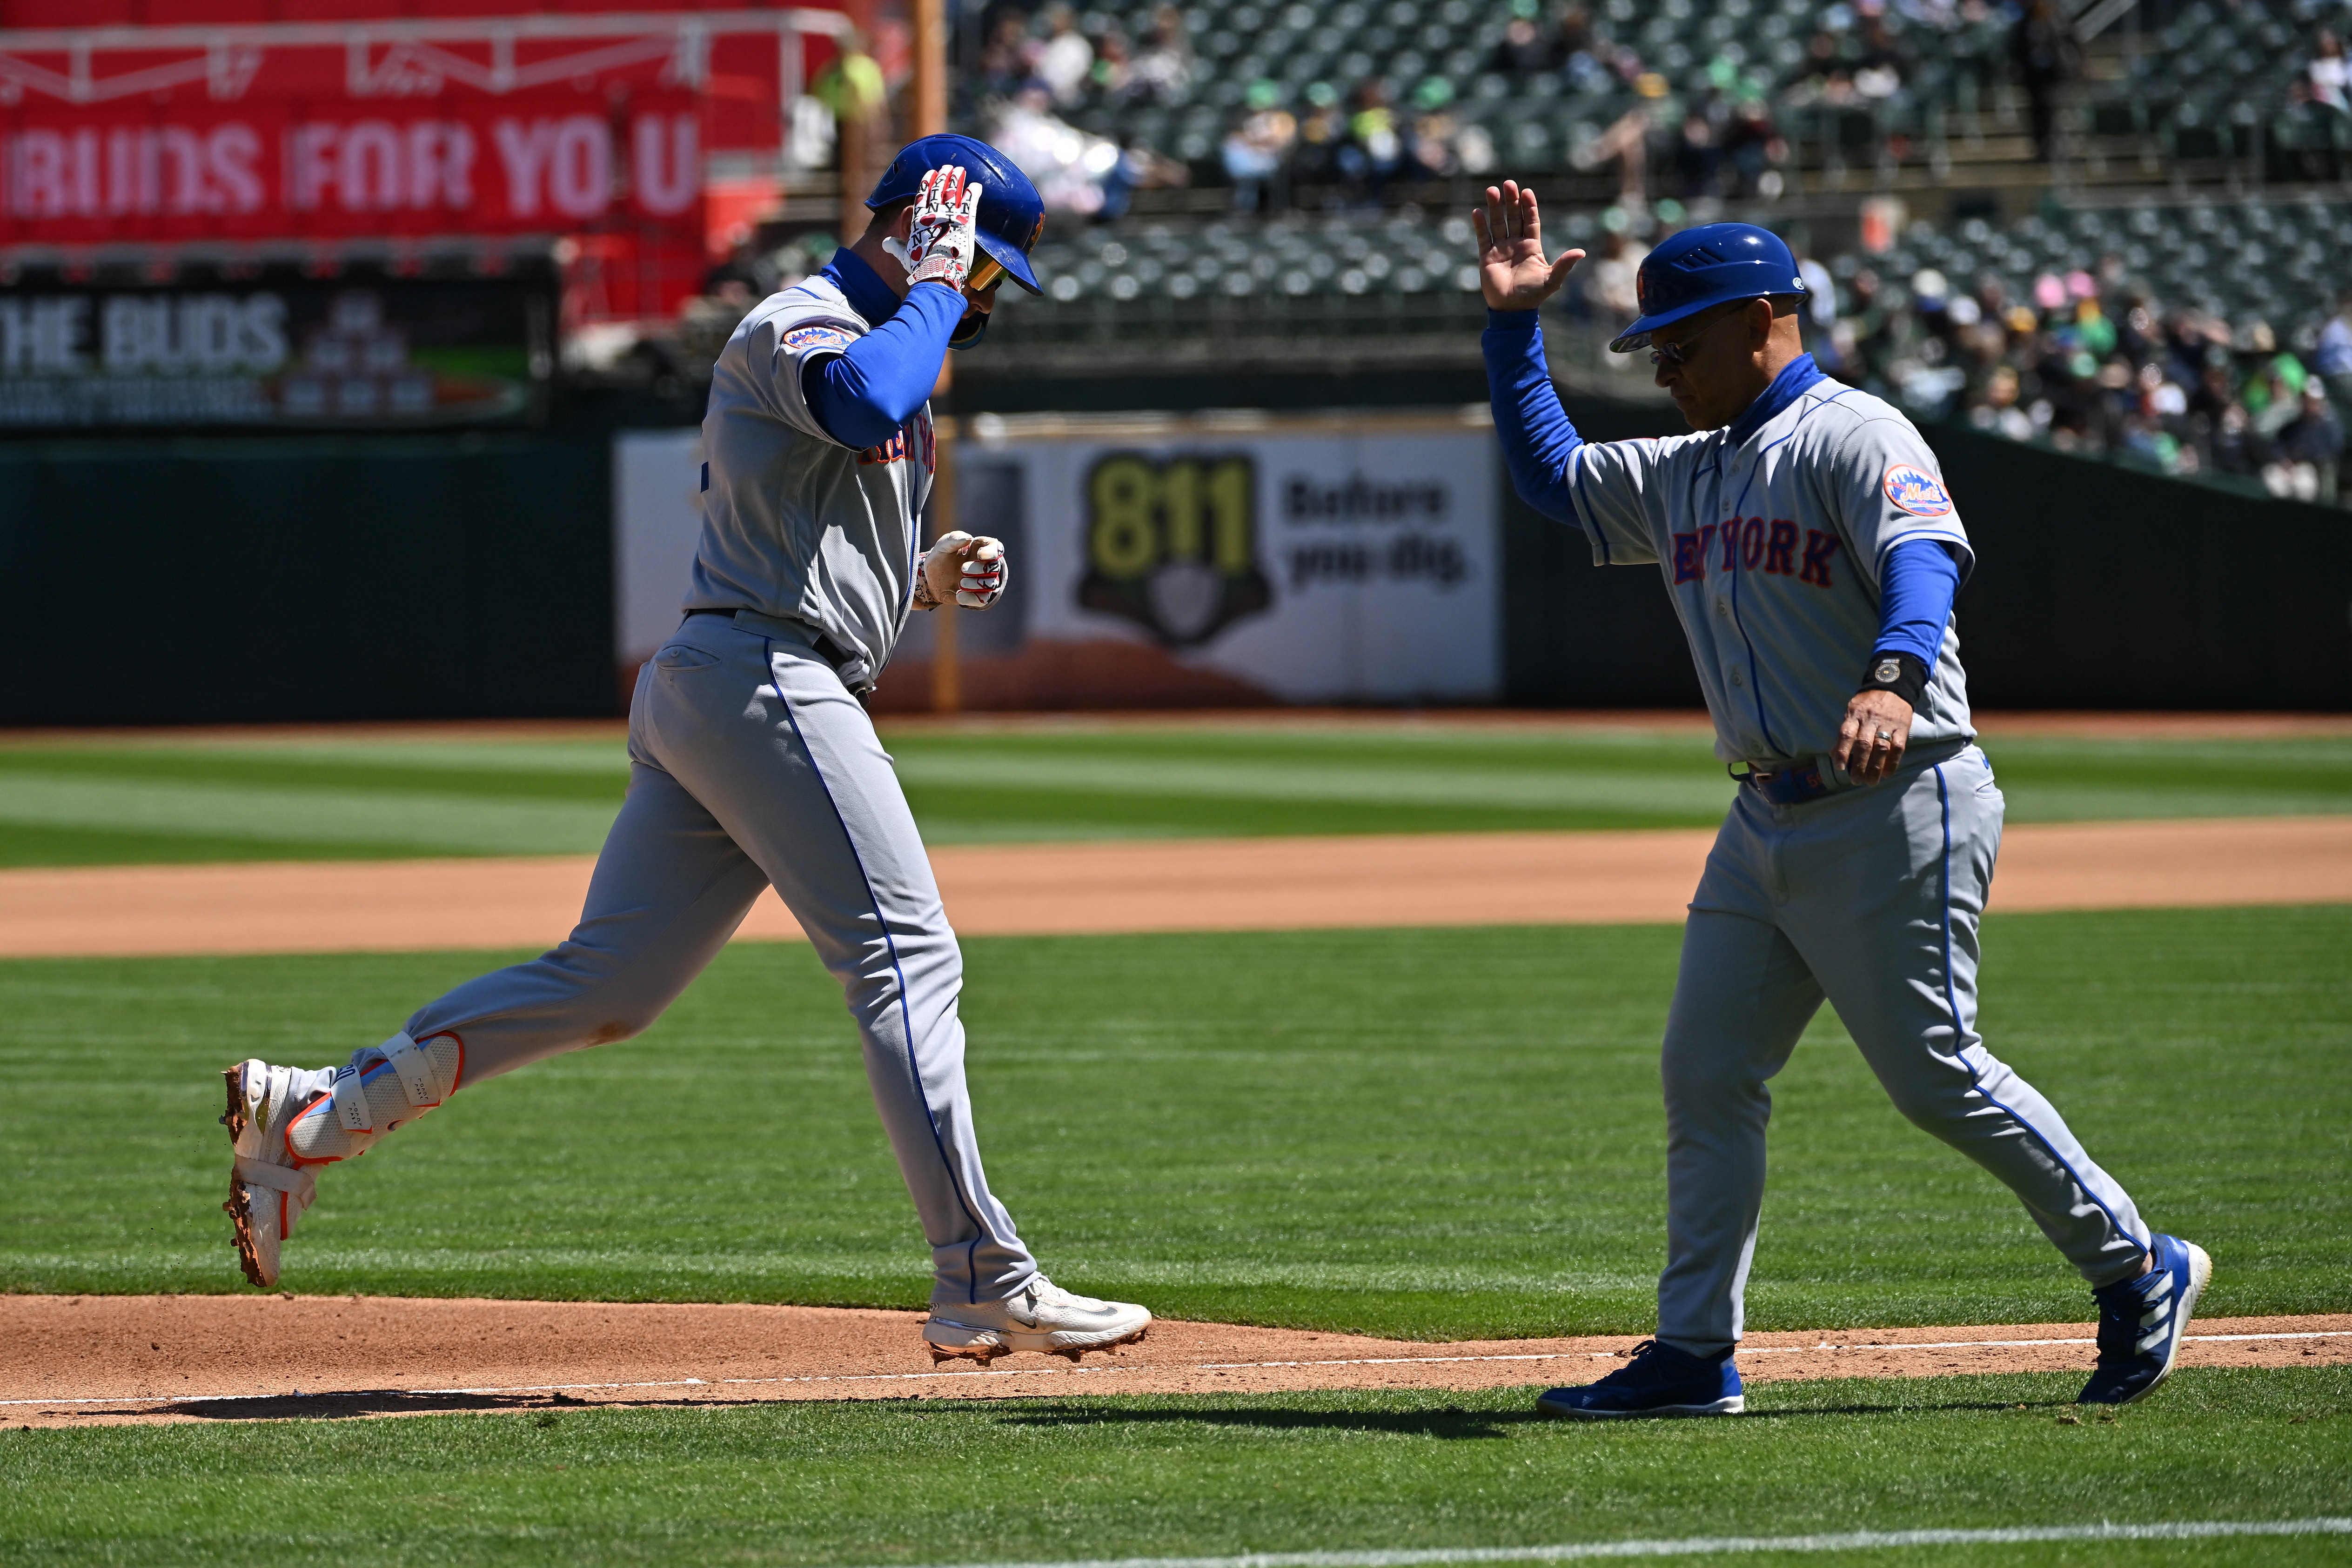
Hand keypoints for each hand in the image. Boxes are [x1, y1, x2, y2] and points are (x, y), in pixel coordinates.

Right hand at [905, 165, 983, 291]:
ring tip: (960, 170)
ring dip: (957, 179)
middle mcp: (934, 214)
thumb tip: (885, 243)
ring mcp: (950, 216)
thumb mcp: (904, 255)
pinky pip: (970, 204)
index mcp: (919, 219)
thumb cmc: (921, 266)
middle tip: (948, 167)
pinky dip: (973, 193)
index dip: (927, 182)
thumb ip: (895, 246)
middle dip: (943, 176)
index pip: (922, 195)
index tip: (931, 173)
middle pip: (939, 190)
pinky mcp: (965, 223)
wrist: (938, 273)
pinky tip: (976, 186)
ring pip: (954, 192)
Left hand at [916, 531, 1009, 609]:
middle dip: (979, 569)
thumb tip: (969, 538)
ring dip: (975, 584)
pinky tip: (959, 595)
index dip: (992, 552)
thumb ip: (955, 538)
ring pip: (991, 584)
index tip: (980, 555)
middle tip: (962, 569)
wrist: (930, 578)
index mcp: (980, 548)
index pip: (996, 547)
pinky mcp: (977, 596)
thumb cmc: (941, 557)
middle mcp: (986, 565)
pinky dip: (971, 598)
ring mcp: (983, 581)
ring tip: (961, 583)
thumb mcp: (944, 545)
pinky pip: (982, 600)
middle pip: (994, 567)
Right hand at [1473, 180, 1584, 311]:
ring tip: (1492, 190)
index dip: (1529, 206)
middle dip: (1511, 200)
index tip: (1527, 191)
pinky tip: (1477, 211)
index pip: (1530, 220)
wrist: (1512, 310)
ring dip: (1495, 207)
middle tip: (1508, 183)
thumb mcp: (1552, 279)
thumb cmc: (1533, 295)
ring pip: (1497, 223)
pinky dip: (1480, 225)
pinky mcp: (1486, 256)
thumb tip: (1581, 252)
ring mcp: (1500, 249)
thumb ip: (1564, 264)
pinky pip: (1483, 237)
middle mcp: (1516, 244)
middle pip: (1513, 216)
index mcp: (1532, 246)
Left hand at [1834, 690, 1914, 784]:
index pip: (1846, 734)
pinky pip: (1898, 747)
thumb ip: (1844, 732)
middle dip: (1859, 765)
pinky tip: (1887, 774)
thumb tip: (1833, 755)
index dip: (1842, 752)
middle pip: (1864, 744)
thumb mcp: (1852, 711)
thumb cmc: (1868, 703)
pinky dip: (1893, 762)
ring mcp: (1888, 723)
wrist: (1893, 686)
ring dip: (1875, 767)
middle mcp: (1871, 719)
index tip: (1840, 768)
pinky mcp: (1902, 727)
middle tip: (1855, 781)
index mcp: (1855, 714)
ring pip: (1881, 747)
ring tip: (1870, 782)